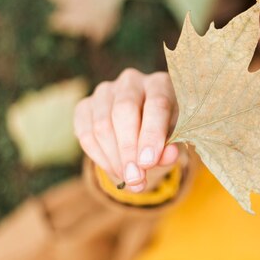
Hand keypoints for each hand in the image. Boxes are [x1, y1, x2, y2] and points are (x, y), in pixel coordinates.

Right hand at [73, 69, 180, 191]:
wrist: (143, 128)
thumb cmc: (164, 131)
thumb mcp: (174, 138)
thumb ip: (171, 146)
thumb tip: (167, 156)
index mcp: (160, 83)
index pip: (156, 104)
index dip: (151, 135)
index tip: (148, 162)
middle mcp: (132, 81)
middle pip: (124, 111)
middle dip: (128, 149)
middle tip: (135, 178)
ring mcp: (105, 91)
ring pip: (102, 124)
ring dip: (114, 157)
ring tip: (128, 179)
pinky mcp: (85, 105)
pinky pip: (85, 133)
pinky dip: (99, 157)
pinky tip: (114, 171)